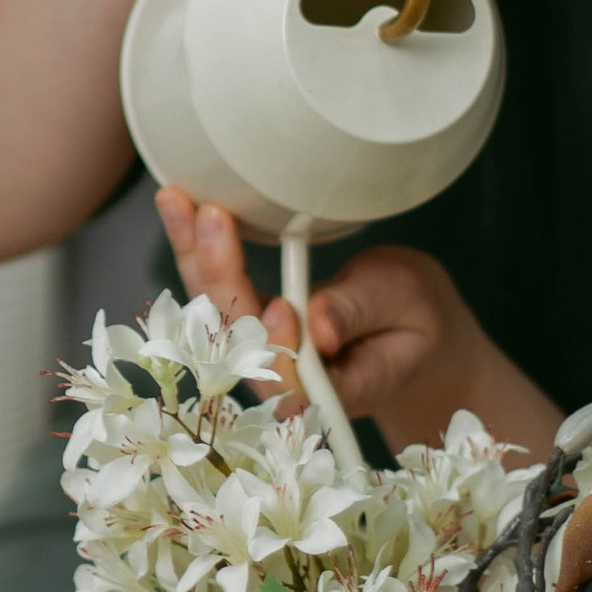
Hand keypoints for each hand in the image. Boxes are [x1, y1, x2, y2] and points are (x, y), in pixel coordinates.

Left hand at [155, 195, 553, 458]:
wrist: (411, 330)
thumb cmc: (414, 321)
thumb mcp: (403, 306)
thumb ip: (359, 313)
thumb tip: (319, 326)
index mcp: (329, 391)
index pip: (289, 379)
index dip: (275, 346)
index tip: (280, 307)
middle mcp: (280, 378)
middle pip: (235, 337)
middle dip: (218, 276)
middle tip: (211, 217)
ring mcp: (258, 350)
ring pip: (213, 310)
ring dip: (193, 254)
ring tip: (177, 200)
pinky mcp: (247, 322)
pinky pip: (214, 290)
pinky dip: (196, 248)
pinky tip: (181, 209)